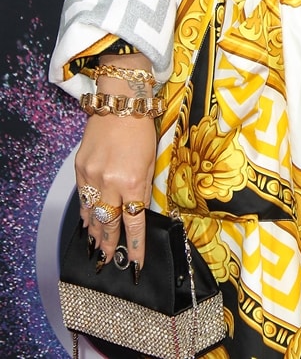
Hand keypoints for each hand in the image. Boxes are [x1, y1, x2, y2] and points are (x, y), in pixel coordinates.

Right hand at [75, 113, 156, 274]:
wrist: (121, 103)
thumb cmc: (142, 131)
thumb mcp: (152, 162)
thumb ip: (144, 190)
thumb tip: (138, 213)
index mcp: (133, 182)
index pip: (133, 223)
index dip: (134, 247)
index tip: (135, 264)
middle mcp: (110, 183)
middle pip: (108, 224)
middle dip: (109, 245)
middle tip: (108, 261)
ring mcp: (92, 176)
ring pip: (91, 214)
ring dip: (94, 233)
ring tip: (96, 248)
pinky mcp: (80, 168)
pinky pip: (82, 198)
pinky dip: (84, 212)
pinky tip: (86, 222)